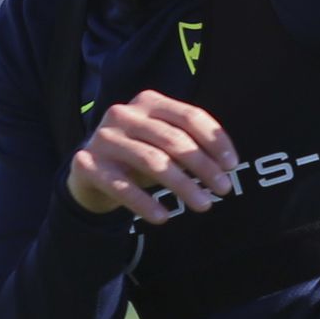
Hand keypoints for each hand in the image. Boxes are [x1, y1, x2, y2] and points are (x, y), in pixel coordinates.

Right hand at [66, 90, 238, 222]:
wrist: (89, 171)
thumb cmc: (138, 153)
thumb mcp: (163, 143)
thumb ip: (190, 144)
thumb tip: (226, 164)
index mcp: (149, 101)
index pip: (190, 116)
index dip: (215, 141)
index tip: (232, 165)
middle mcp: (125, 114)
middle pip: (174, 139)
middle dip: (203, 166)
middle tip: (224, 189)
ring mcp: (104, 138)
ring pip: (152, 162)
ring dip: (182, 186)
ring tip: (204, 205)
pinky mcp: (87, 164)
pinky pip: (121, 186)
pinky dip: (145, 202)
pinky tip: (163, 217)